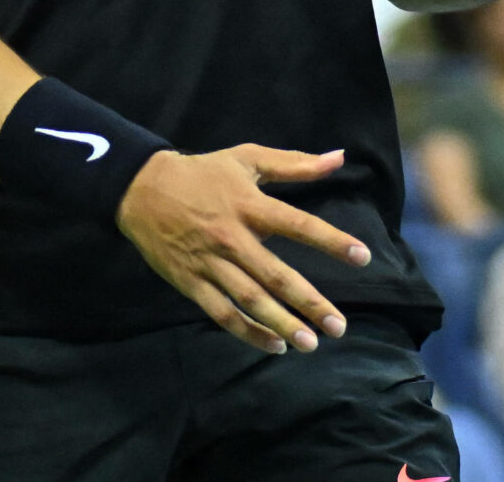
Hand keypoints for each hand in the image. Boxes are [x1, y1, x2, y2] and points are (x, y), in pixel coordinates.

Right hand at [116, 144, 372, 355]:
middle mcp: (232, 237)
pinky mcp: (191, 282)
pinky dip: (248, 332)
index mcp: (248, 205)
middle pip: (276, 275)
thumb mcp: (246, 158)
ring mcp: (210, 263)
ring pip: (250, 300)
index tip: (362, 257)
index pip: (298, 224)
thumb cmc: (201, 173)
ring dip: (282, 323)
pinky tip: (274, 345)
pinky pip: (222, 314)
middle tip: (338, 326)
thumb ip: (294, 163)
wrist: (141, 188)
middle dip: (310, 302)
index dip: (331, 240)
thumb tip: (339, 158)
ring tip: (311, 343)